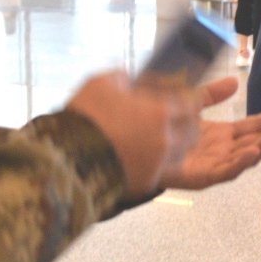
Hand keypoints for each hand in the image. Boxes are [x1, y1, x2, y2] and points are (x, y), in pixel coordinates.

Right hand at [67, 70, 200, 192]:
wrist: (67, 159)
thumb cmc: (85, 117)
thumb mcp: (101, 83)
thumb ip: (124, 78)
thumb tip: (130, 80)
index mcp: (160, 113)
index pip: (192, 103)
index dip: (189, 98)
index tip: (184, 96)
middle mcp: (166, 140)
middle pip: (192, 131)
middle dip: (187, 123)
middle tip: (175, 118)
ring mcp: (158, 164)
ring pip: (180, 154)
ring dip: (175, 144)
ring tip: (158, 138)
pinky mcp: (146, 183)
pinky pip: (161, 171)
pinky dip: (157, 163)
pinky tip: (142, 155)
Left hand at [159, 77, 260, 190]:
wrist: (130, 145)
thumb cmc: (159, 127)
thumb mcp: (188, 103)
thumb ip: (211, 95)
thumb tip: (235, 81)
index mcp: (221, 136)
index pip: (254, 126)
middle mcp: (221, 151)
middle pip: (255, 142)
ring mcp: (212, 165)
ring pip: (245, 157)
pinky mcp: (200, 177)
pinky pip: (225, 172)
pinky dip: (240, 163)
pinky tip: (253, 151)